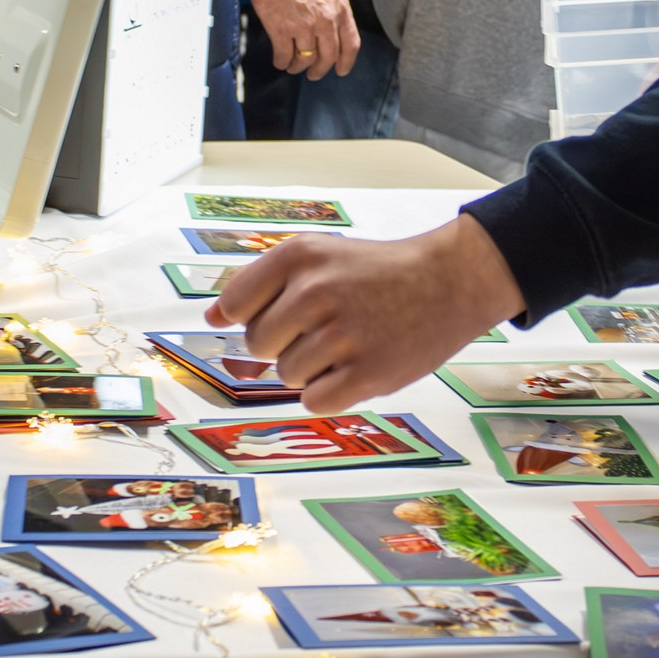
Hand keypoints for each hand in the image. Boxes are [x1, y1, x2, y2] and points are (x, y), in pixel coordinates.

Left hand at [205, 216, 522, 411]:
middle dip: (285, 344)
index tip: (287, 311)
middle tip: (326, 327)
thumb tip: (211, 318)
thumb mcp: (317, 257)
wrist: (447, 281)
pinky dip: (331, 393)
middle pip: (258, 345)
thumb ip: (260, 284)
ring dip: (313, 369)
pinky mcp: (369, 372)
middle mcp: (316, 291)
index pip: (234, 304)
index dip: (255, 315)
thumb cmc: (374, 273)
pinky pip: (315, 401)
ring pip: (287, 376)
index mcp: (299, 256)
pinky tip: (357, 367)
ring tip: (349, 342)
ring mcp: (343, 333)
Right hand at [248, 0, 361, 81]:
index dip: (346, 61)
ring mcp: (304, 28)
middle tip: (314, 74)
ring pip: (305, 59)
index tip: (341, 70)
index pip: (351, 44)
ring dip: (298, 67)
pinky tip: (280, 61)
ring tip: (293, 67)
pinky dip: (282, 62)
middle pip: (328, 57)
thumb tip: (335, 20)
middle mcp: (325, 22)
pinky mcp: (282, 30)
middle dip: (320, 70)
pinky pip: (284, 55)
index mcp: (340, 10)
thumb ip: (336, 5)